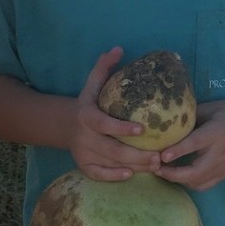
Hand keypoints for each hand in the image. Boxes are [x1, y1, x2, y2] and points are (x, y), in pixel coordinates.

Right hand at [69, 46, 162, 182]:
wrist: (65, 125)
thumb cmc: (88, 103)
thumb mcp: (92, 84)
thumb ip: (104, 67)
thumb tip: (118, 48)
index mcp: (86, 116)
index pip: (104, 124)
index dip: (121, 129)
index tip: (142, 130)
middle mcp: (84, 137)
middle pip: (112, 150)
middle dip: (137, 155)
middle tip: (159, 156)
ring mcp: (83, 153)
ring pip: (110, 163)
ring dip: (134, 166)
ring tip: (156, 165)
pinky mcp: (84, 166)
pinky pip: (100, 175)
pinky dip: (115, 176)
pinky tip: (132, 174)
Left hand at [157, 100, 224, 191]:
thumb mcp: (214, 108)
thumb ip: (192, 116)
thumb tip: (168, 121)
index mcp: (216, 133)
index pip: (195, 144)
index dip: (178, 150)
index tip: (162, 155)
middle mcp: (219, 154)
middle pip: (194, 172)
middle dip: (172, 174)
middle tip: (154, 167)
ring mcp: (222, 167)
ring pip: (197, 182)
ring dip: (178, 179)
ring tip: (163, 170)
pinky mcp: (224, 174)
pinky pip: (203, 185)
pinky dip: (189, 183)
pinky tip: (179, 175)